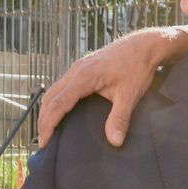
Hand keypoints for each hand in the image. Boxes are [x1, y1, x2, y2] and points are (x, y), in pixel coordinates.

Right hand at [38, 26, 187, 147]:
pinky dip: (56, 101)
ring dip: (48, 110)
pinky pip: (63, 86)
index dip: (48, 125)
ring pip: (54, 90)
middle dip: (43, 120)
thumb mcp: (130, 95)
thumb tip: (115, 141)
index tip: (44, 143)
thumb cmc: (137, 67)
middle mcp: (76, 71)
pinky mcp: (83, 68)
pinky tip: (61, 111)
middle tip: (43, 142)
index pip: (57, 104)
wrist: (144, 45)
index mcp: (83, 77)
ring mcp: (78, 68)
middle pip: (50, 97)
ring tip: (47, 129)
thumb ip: (120, 118)